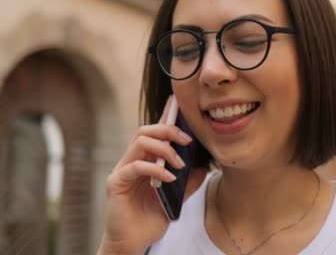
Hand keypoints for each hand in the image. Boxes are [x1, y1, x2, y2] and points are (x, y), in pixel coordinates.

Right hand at [97, 96, 204, 253]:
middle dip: (169, 130)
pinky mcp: (116, 182)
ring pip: (140, 142)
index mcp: (145, 160)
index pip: (155, 133)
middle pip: (145, 130)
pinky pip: (136, 166)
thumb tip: (205, 166)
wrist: (134, 242)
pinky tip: (169, 178)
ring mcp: (122, 170)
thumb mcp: (177, 197)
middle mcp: (132, 160)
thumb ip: (188, 181)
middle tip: (187, 141)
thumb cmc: (151, 218)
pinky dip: (156, 169)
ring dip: (164, 149)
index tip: (180, 108)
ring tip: (179, 164)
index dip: (166, 117)